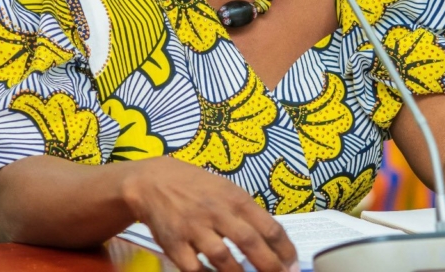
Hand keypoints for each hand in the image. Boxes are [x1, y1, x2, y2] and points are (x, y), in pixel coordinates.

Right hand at [122, 156, 297, 271]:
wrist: (152, 182)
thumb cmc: (195, 186)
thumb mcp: (225, 189)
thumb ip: (246, 212)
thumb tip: (272, 239)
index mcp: (235, 198)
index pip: (268, 225)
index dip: (285, 249)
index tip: (293, 264)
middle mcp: (217, 211)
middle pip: (249, 242)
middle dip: (269, 266)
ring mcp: (194, 228)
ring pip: (223, 258)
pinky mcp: (174, 243)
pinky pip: (194, 269)